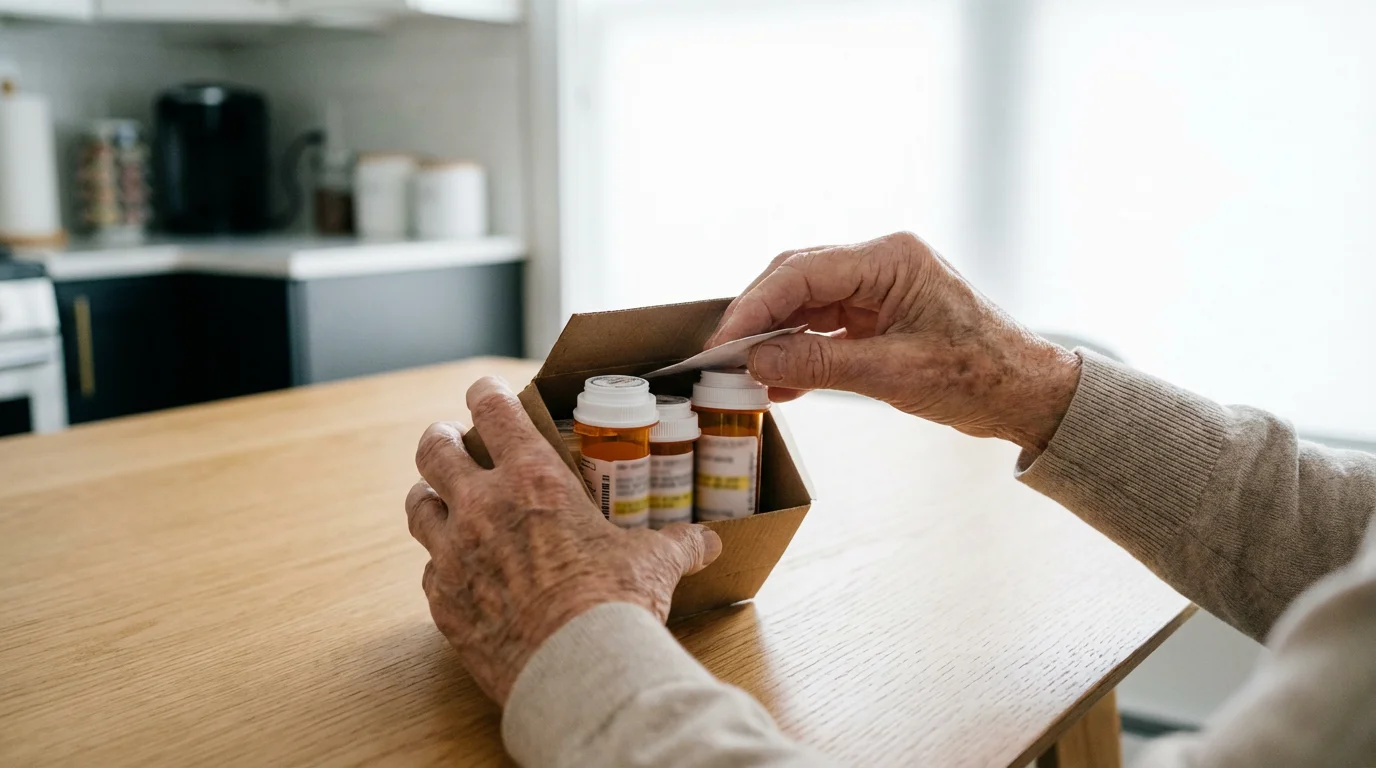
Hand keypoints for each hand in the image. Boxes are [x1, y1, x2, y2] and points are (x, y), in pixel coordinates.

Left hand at [406, 377, 722, 705]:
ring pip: (419, 506)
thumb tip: (708, 543)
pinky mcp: (442, 602)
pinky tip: (459, 572)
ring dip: (429, 497)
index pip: (493, 410)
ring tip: (439, 499)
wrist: (577, 669)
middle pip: (435, 449)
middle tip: (451, 442)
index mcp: (534, 479)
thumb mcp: (653, 563)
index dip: (485, 393)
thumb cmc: (616, 604)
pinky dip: (441, 565)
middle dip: (441, 440)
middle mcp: (483, 506)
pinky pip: (429, 570)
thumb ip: (677, 544)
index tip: (484, 391)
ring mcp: (454, 554)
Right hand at [707, 232, 1081, 452]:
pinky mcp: (879, 314)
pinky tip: (777, 384)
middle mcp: (881, 263)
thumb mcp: (893, 374)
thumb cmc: (979, 376)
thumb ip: (819, 365)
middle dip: (757, 317)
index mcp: (891, 259)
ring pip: (805, 304)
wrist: (1026, 393)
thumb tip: (757, 364)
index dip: (755, 307)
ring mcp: (879, 287)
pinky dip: (799, 352)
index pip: (802, 273)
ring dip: (774, 338)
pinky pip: (824, 326)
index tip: (723, 341)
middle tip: (721, 356)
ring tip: (742, 373)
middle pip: (797, 280)